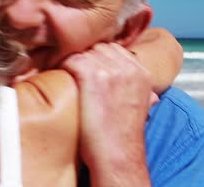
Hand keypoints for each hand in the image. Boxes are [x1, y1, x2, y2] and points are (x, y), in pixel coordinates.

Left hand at [62, 43, 152, 185]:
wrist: (117, 156)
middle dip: (85, 57)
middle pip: (98, 47)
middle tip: (74, 73)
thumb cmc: (121, 136)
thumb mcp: (137, 104)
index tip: (88, 69)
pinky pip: (72, 59)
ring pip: (84, 52)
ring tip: (68, 78)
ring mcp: (112, 71)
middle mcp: (130, 68)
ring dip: (73, 62)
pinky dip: (63, 66)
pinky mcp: (93, 77)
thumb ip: (131, 84)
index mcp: (142, 73)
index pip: (115, 48)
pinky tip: (61, 79)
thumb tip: (121, 75)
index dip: (98, 57)